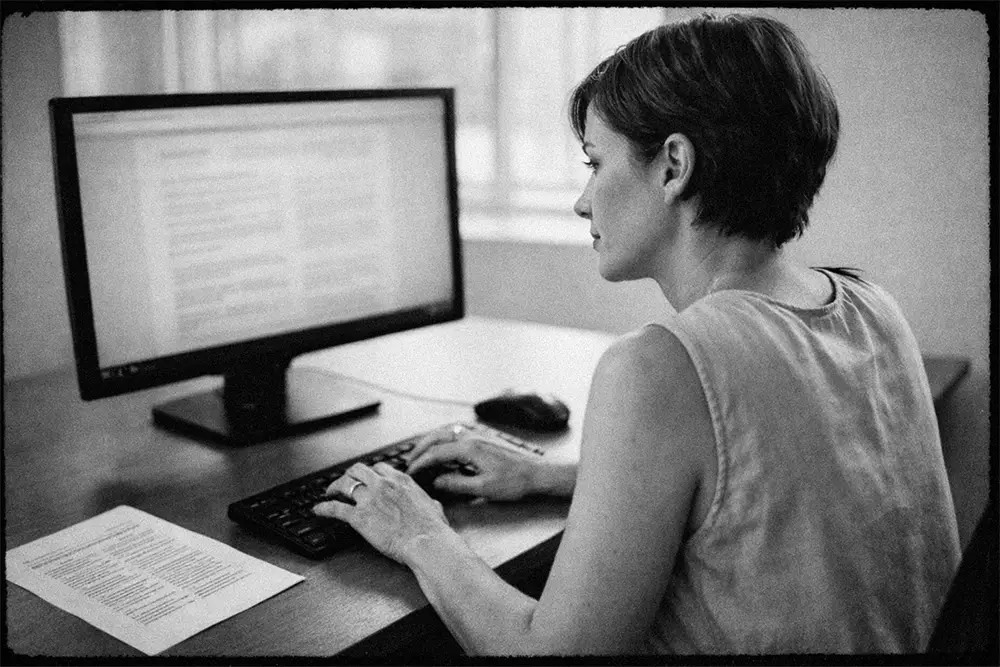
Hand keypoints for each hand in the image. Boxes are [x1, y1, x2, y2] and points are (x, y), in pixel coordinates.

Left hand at [313, 462, 451, 562]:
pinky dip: (324, 508)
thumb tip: (432, 505)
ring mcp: (369, 499)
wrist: (425, 542)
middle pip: (358, 470)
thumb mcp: (434, 507)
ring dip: (335, 487)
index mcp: (401, 481)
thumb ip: (428, 502)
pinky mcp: (359, 517)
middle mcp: (383, 485)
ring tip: (329, 493)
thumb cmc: (432, 529)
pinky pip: (336, 508)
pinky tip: (318, 509)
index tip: (367, 478)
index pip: (380, 468)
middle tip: (345, 481)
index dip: (371, 473)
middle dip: (350, 474)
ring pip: (345, 484)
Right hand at [406, 424, 544, 500]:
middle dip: (420, 447)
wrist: (537, 473)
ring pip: (446, 432)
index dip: (420, 462)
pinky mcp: (483, 439)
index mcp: (470, 448)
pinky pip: (456, 434)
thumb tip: (437, 481)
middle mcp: (472, 437)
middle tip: (409, 461)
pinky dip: (443, 440)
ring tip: (421, 454)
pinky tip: (442, 450)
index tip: (410, 472)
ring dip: (431, 441)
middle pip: (438, 436)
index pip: (437, 452)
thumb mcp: (483, 488)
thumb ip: (457, 484)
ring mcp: (478, 436)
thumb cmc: (514, 482)